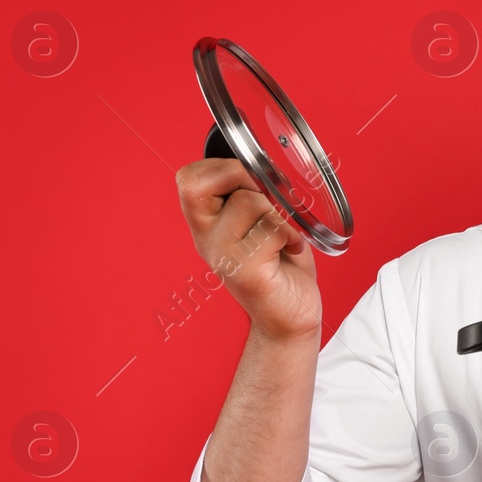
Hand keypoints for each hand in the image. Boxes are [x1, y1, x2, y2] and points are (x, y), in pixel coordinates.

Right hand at [174, 158, 321, 341]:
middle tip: (269, 204)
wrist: (291, 317)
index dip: (222, 167)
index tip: (252, 185)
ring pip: (249, 201)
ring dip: (279, 212)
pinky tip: (292, 249)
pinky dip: (292, 234)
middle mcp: (205, 238)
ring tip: (285, 235)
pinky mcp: (244, 272)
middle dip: (246, 179)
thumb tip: (266, 164)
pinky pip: (272, 228)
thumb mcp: (262, 220)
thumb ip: (252, 192)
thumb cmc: (282, 265)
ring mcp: (221, 256)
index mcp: (207, 222)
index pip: (188, 178)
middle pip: (203, 183)